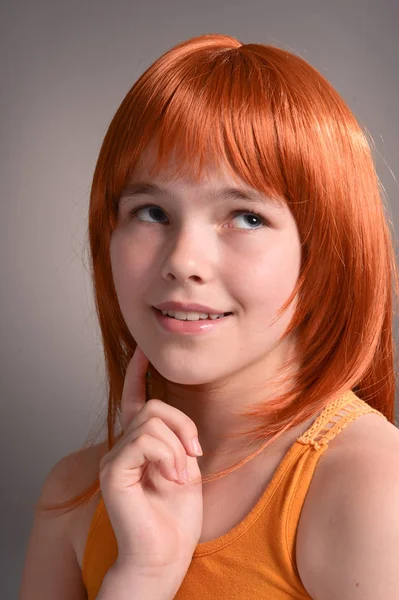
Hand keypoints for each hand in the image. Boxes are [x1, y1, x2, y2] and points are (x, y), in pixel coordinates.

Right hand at [98, 345, 203, 572]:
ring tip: (181, 476)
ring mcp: (114, 458)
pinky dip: (167, 455)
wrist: (166, 553)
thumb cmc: (177, 515)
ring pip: (151, 421)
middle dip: (182, 427)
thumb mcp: (186, 465)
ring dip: (177, 447)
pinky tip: (172, 478)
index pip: (134, 400)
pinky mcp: (113, 471)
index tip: (143, 351)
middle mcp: (123, 447)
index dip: (137, 374)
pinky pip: (144, 440)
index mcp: (140, 445)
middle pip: (153, 407)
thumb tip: (174, 420)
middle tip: (195, 456)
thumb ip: (176, 438)